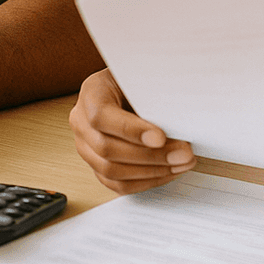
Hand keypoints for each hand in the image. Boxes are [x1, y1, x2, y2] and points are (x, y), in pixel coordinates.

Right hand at [69, 68, 195, 192]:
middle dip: (150, 156)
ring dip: (151, 172)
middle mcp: (82, 122)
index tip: (160, 137)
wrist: (126, 89)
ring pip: (111, 171)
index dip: (131, 130)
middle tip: (181, 154)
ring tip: (179, 164)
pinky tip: (167, 172)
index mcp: (91, 94)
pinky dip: (145, 181)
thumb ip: (150, 98)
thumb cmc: (135, 82)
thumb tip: (175, 123)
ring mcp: (86, 147)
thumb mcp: (141, 79)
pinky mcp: (96, 166)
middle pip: (107, 148)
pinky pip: (117, 183)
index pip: (101, 116)